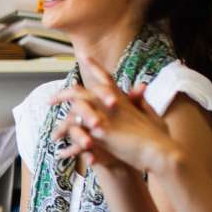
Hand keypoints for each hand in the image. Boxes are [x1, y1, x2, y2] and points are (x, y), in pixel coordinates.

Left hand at [50, 59, 175, 173]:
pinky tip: (61, 156)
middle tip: (49, 100)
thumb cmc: (160, 137)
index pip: (106, 77)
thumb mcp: (152, 115)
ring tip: (54, 137)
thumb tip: (141, 86)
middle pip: (79, 92)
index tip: (83, 55)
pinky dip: (70, 149)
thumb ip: (142, 101)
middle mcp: (110, 104)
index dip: (95, 66)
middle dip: (62, 94)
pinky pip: (77, 139)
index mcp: (122, 99)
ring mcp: (104, 117)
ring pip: (73, 115)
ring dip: (62, 127)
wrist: (162, 153)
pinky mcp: (100, 133)